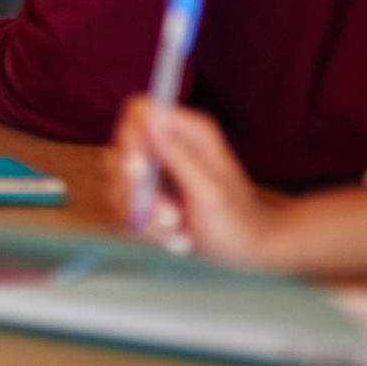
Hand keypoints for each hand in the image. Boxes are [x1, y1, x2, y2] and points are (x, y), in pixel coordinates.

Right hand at [110, 97, 276, 261]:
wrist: (248, 255)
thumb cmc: (238, 223)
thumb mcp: (209, 191)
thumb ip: (178, 154)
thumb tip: (150, 116)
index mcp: (189, 132)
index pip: (139, 111)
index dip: (130, 137)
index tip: (139, 171)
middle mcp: (168, 145)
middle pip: (120, 151)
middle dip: (138, 191)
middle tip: (172, 215)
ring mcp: (155, 172)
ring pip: (118, 186)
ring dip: (146, 217)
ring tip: (179, 232)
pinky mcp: (146, 197)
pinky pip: (124, 209)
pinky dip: (147, 230)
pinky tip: (176, 240)